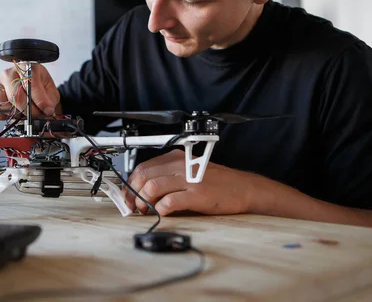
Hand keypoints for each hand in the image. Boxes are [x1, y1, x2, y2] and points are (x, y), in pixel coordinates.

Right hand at [0, 63, 60, 119]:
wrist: (32, 89)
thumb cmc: (40, 87)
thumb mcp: (50, 91)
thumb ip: (49, 99)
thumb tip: (46, 109)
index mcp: (25, 67)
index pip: (30, 82)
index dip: (39, 99)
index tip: (47, 109)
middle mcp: (9, 74)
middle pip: (14, 95)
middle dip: (28, 110)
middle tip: (36, 115)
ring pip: (0, 102)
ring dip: (14, 112)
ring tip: (23, 113)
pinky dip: (1, 115)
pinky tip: (11, 113)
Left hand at [123, 149, 255, 215]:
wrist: (244, 188)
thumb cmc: (217, 183)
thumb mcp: (190, 171)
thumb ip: (169, 177)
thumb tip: (143, 191)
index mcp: (177, 158)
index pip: (143, 166)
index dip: (131, 182)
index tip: (127, 195)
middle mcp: (181, 165)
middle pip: (144, 176)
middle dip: (134, 193)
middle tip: (133, 206)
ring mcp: (189, 179)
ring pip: (153, 186)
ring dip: (144, 201)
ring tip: (145, 211)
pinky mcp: (197, 194)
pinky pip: (170, 201)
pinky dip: (160, 209)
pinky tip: (161, 213)